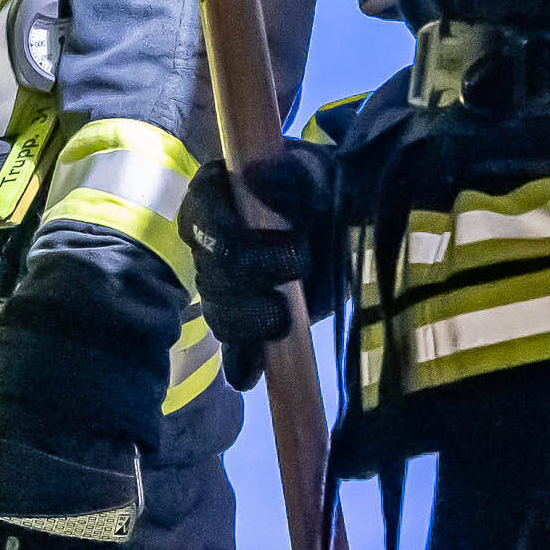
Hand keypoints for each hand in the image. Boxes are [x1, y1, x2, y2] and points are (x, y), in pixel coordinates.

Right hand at [181, 141, 343, 389]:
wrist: (348, 226)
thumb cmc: (326, 190)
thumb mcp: (320, 176)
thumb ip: (294, 176)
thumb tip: (257, 177)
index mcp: (215, 195)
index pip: (201, 211)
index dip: (230, 227)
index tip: (286, 234)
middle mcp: (208, 240)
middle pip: (211, 268)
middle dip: (253, 273)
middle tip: (302, 264)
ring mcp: (222, 284)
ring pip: (217, 310)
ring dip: (249, 319)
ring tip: (282, 318)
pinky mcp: (245, 321)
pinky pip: (233, 347)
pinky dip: (242, 361)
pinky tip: (252, 373)